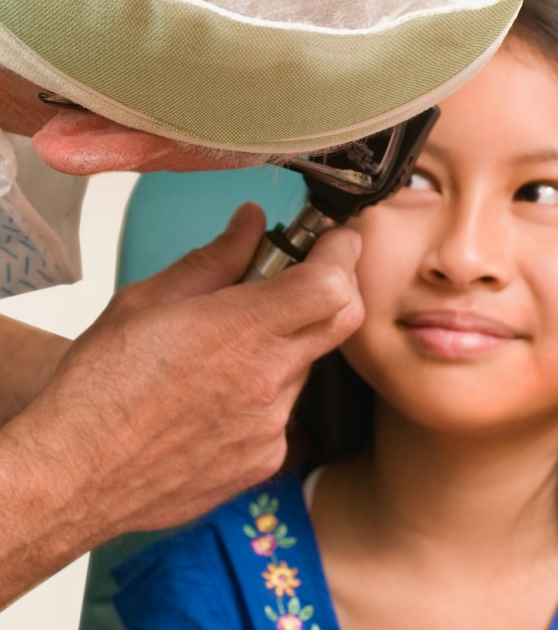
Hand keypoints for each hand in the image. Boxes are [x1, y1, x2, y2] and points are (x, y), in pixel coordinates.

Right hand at [0, 202, 362, 603]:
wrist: (72, 478)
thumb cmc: (98, 387)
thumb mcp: (146, 301)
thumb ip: (215, 259)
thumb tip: (250, 222)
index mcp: (241, 330)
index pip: (332, 285)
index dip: (341, 256)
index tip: (334, 242)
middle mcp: (269, 379)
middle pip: (341, 321)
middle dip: (334, 290)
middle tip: (301, 278)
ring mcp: (272, 425)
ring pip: (304, 368)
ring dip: (283, 349)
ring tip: (222, 356)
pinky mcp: (265, 459)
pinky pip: (282, 414)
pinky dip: (263, 396)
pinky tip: (215, 402)